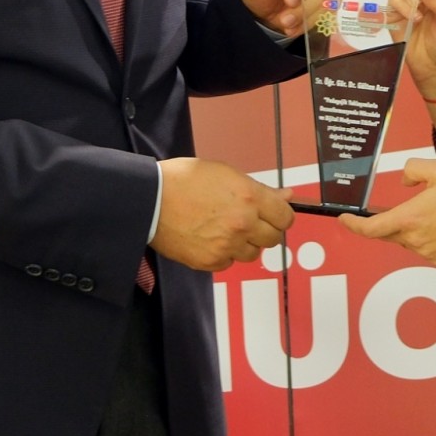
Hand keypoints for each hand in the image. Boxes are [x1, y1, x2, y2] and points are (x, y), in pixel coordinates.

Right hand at [152, 157, 294, 271]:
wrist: (149, 199)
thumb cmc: (184, 179)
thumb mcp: (224, 173)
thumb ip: (257, 189)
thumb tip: (285, 196)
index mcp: (249, 197)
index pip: (285, 217)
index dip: (280, 215)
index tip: (273, 213)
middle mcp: (243, 224)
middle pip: (273, 238)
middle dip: (264, 230)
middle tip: (248, 221)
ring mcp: (227, 245)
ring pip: (252, 253)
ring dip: (245, 243)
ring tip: (225, 229)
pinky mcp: (210, 261)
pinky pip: (228, 262)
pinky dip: (224, 254)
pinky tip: (209, 238)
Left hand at [338, 157, 435, 264]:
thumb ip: (413, 170)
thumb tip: (403, 181)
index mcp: (410, 218)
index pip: (371, 228)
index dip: (353, 225)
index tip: (344, 219)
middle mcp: (415, 239)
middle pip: (389, 233)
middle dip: (387, 220)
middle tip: (397, 207)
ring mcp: (427, 252)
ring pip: (407, 239)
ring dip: (410, 226)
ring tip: (435, 210)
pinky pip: (423, 247)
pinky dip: (425, 235)